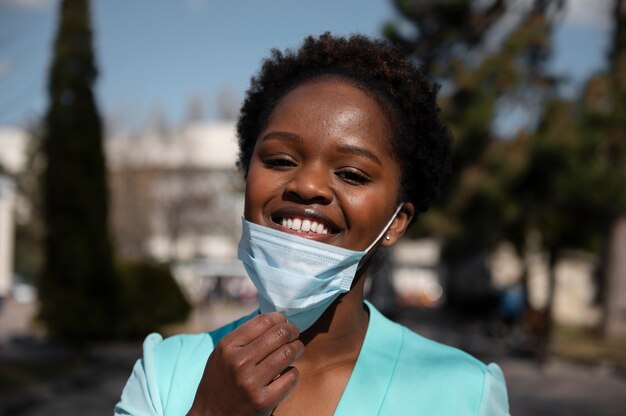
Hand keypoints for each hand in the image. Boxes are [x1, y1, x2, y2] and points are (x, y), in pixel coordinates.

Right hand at [187, 313, 303, 415]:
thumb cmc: (219, 382)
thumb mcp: (222, 355)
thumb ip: (243, 338)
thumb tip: (275, 319)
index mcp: (228, 346)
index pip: (264, 321)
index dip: (280, 319)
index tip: (285, 322)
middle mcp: (238, 362)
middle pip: (280, 334)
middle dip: (293, 331)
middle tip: (295, 335)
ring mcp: (251, 382)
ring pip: (288, 352)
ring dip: (297, 348)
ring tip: (296, 350)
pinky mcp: (263, 401)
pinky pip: (291, 377)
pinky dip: (294, 373)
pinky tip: (288, 373)